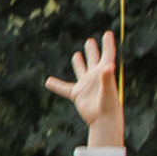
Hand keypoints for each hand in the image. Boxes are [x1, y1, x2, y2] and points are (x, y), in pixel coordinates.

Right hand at [45, 31, 123, 147]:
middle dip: (93, 50)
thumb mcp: (109, 91)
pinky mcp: (78, 95)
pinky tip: (48, 82)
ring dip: (79, 63)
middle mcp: (96, 77)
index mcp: (104, 72)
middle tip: (90, 41)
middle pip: (94, 60)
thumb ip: (108, 78)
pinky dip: (56, 85)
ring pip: (81, 71)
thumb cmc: (109, 107)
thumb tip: (109, 65)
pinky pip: (64, 88)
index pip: (107, 54)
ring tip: (77, 55)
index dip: (108, 44)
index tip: (108, 33)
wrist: (103, 122)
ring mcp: (86, 85)